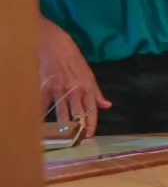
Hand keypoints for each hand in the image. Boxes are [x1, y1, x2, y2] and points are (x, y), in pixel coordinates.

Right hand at [39, 21, 109, 140]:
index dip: (90, 124)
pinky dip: (42, 116)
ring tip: (62, 137)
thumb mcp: (90, 75)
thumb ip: (97, 93)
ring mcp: (60, 90)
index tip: (89, 136)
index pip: (91, 111)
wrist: (56, 45)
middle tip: (76, 140)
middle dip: (77, 129)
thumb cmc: (74, 60)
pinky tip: (41, 125)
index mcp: (88, 88)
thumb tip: (108, 105)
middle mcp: (75, 91)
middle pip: (77, 114)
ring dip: (62, 126)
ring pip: (61, 113)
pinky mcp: (45, 87)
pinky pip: (43, 105)